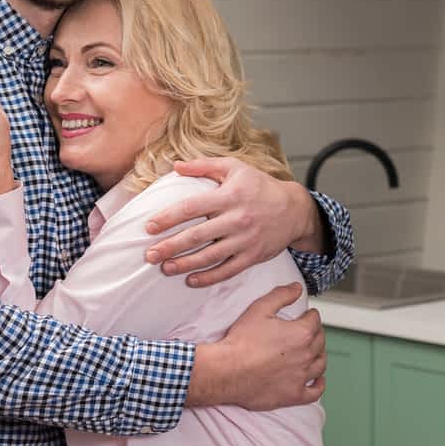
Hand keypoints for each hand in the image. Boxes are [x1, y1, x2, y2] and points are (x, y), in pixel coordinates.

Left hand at [145, 158, 322, 285]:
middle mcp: (237, 219)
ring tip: (165, 268)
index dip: (168, 218)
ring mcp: (245, 240)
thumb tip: (176, 165)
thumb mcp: (235, 168)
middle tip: (150, 254)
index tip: (149, 226)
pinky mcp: (253, 256)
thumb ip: (204, 165)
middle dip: (171, 247)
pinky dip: (209, 277)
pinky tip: (191, 280)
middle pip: (197, 235)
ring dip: (185, 264)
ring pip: (210, 256)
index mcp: (229, 196)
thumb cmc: (260, 186)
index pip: (192, 207)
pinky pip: (228, 270)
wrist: (294, 209)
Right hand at [186, 283, 325, 408]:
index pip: (315, 320)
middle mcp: (306, 355)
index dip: (310, 315)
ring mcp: (302, 377)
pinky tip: (317, 379)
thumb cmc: (242, 341)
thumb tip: (297, 288)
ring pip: (320, 364)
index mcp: (302, 333)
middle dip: (316, 333)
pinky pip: (316, 391)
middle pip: (320, 341)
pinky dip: (319, 384)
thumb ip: (281, 295)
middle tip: (309, 330)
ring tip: (313, 352)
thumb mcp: (260, 308)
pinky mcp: (294, 395)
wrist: (228, 370)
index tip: (307, 315)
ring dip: (319, 355)